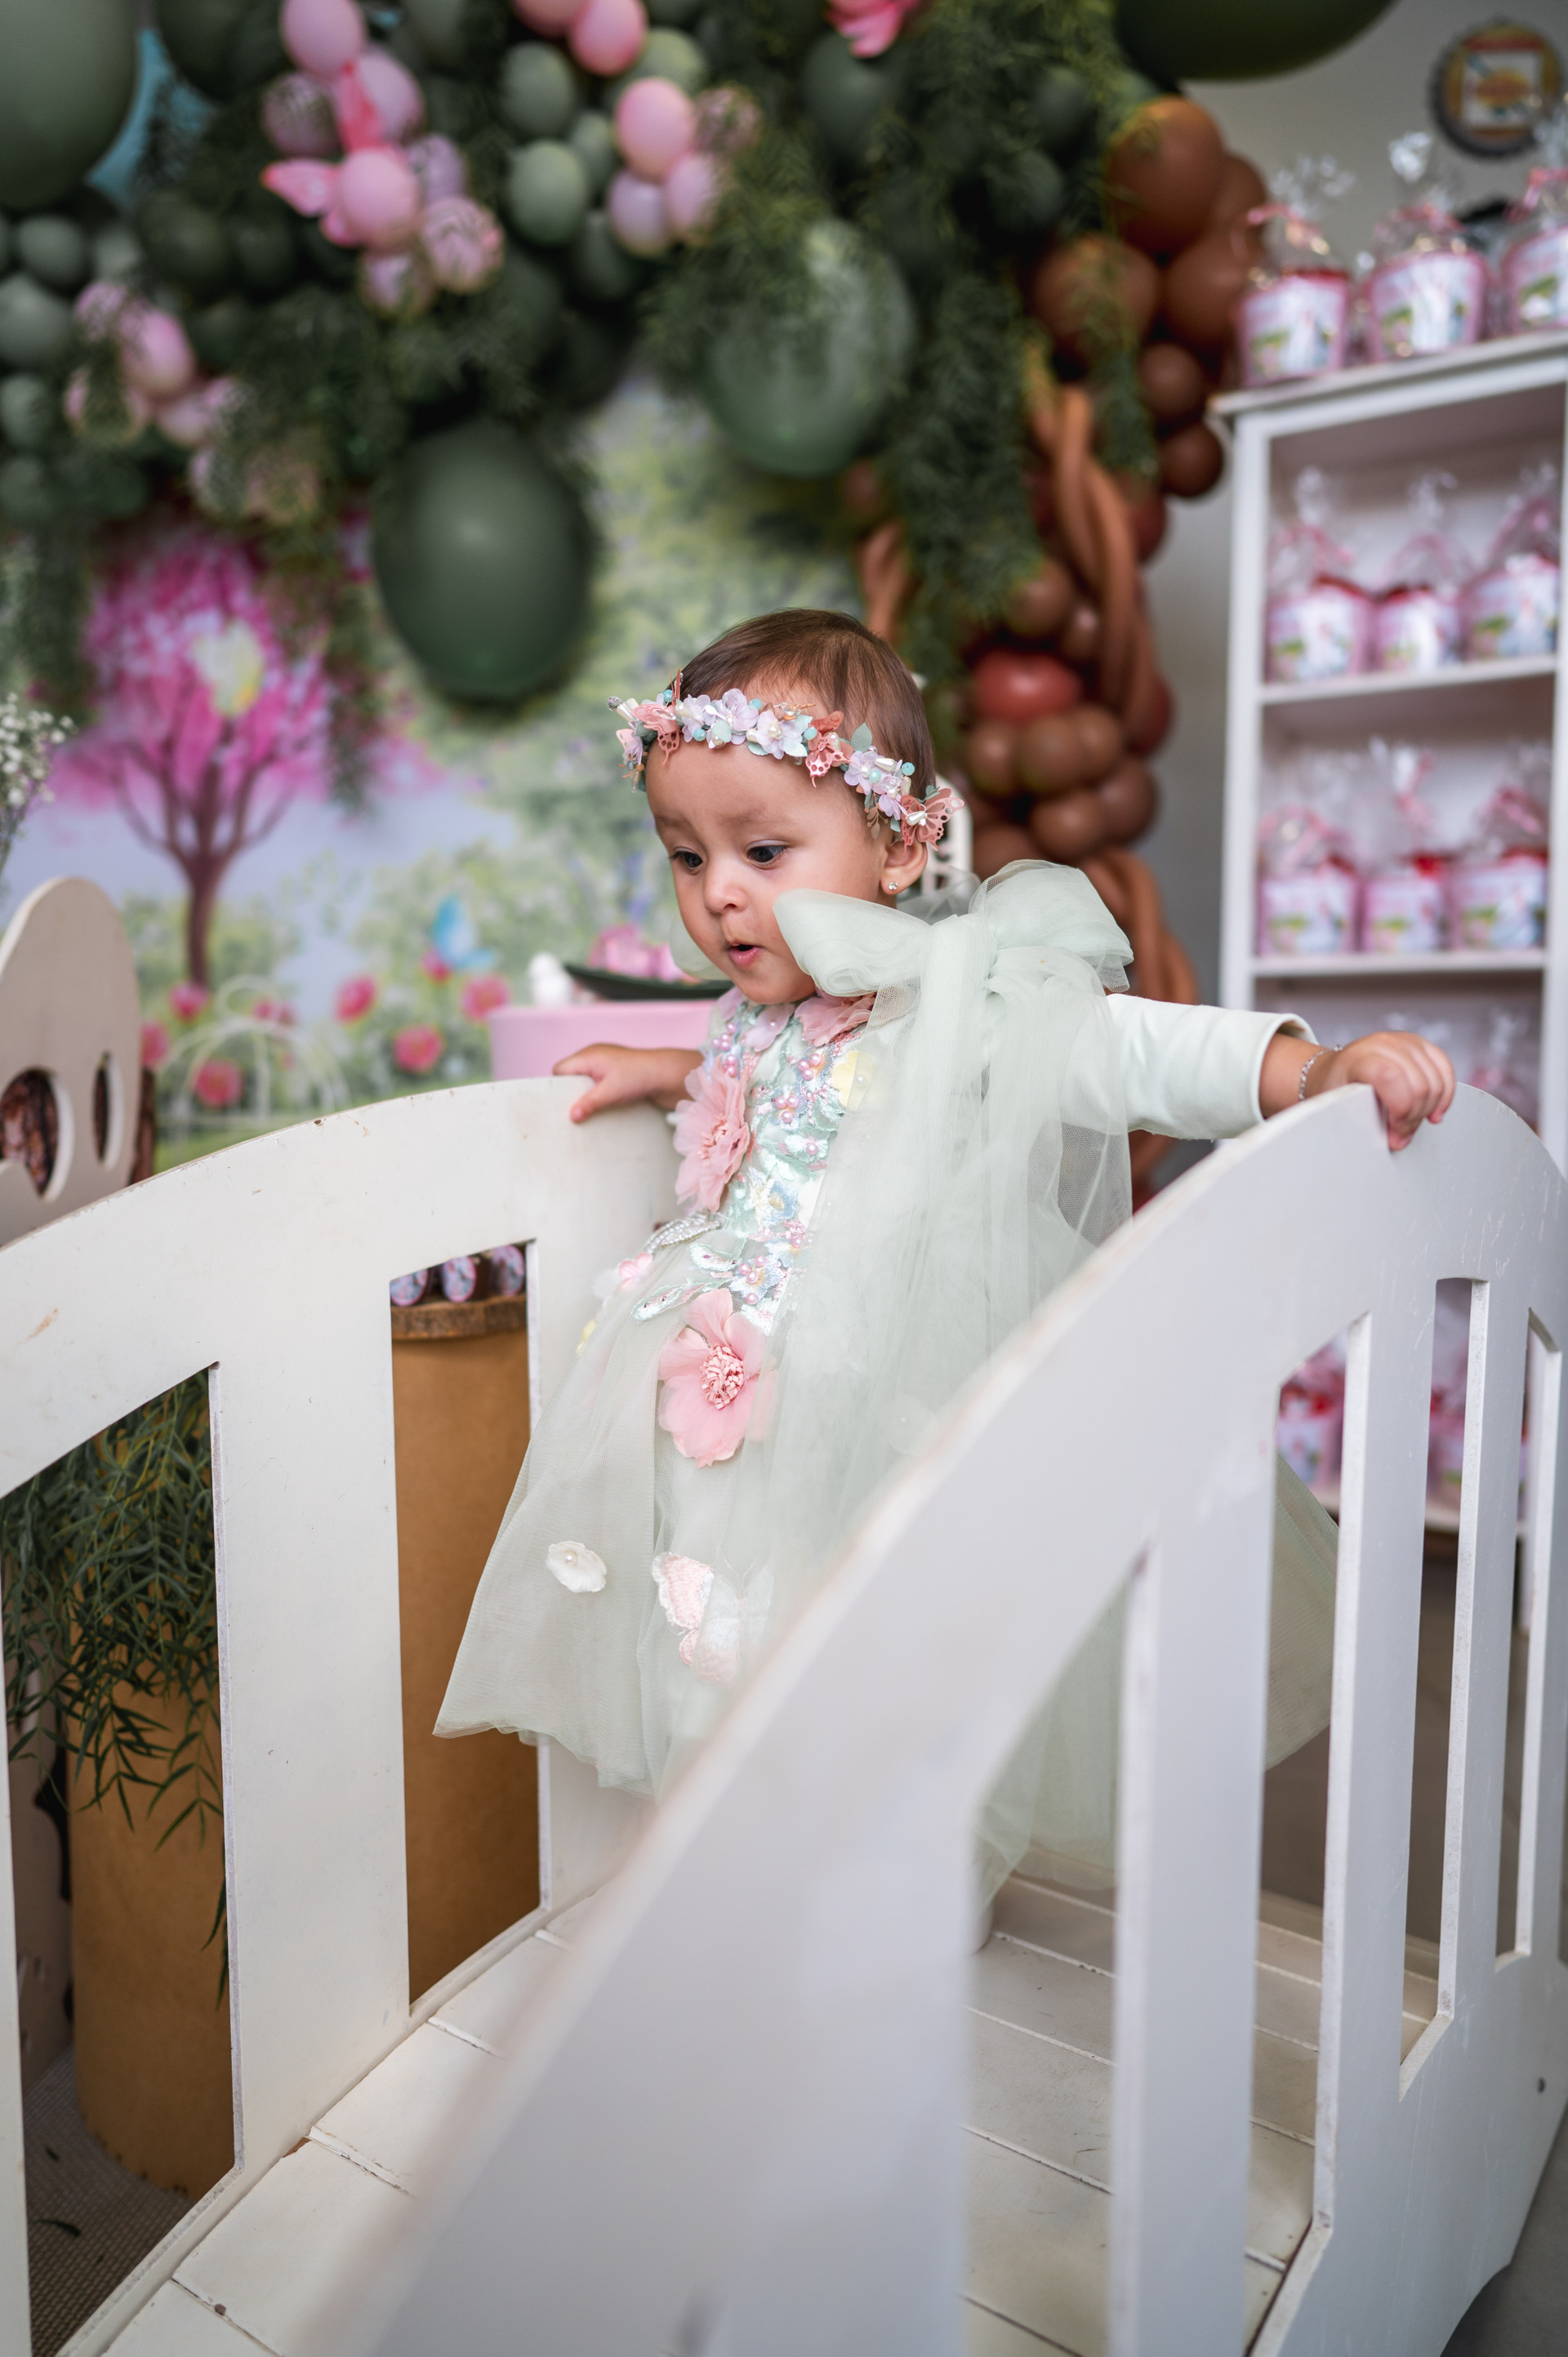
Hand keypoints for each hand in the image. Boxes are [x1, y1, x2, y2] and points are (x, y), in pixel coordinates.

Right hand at [554, 1043, 701, 1122]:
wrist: (665, 1073)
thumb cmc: (639, 1077)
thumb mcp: (611, 1093)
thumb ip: (590, 1104)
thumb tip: (572, 1116)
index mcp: (588, 1056)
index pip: (559, 1069)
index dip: (557, 1086)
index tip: (561, 1103)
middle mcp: (593, 1055)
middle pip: (570, 1074)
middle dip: (570, 1091)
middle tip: (574, 1108)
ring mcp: (603, 1061)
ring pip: (583, 1078)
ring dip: (585, 1092)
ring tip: (588, 1107)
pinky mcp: (613, 1069)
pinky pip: (595, 1080)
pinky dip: (595, 1091)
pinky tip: (601, 1103)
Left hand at [1304, 1029, 1456, 1151]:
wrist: (1333, 1070)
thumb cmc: (1336, 1089)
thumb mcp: (1341, 1107)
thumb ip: (1366, 1124)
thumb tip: (1398, 1139)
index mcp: (1360, 1057)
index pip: (1392, 1078)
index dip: (1401, 1109)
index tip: (1394, 1130)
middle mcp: (1385, 1043)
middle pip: (1420, 1085)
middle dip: (1414, 1117)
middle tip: (1400, 1133)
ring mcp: (1406, 1041)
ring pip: (1436, 1081)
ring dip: (1429, 1109)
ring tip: (1411, 1122)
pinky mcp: (1422, 1045)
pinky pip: (1446, 1070)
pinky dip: (1444, 1095)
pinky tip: (1434, 1111)